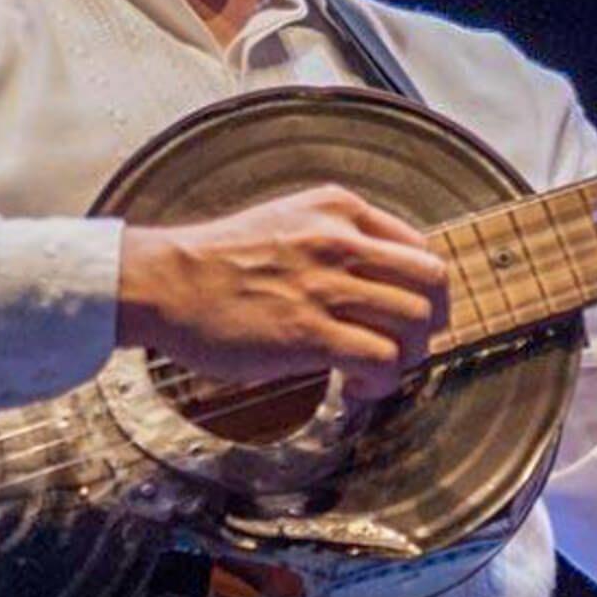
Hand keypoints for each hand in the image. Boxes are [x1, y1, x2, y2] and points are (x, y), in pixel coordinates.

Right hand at [115, 184, 450, 399]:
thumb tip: (375, 278)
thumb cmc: (218, 260)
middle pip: (431, 283)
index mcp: (339, 209)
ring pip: (415, 322)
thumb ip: (334, 237)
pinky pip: (381, 359)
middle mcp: (341, 242)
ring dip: (409, 356)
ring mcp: (327, 287)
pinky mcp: (310, 334)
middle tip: (407, 345)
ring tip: (379, 370)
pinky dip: (383, 381)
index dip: (424, 289)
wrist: (165, 282)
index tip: (408, 313)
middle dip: (431, 322)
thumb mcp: (288, 220)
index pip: (420, 248)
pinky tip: (358, 387)